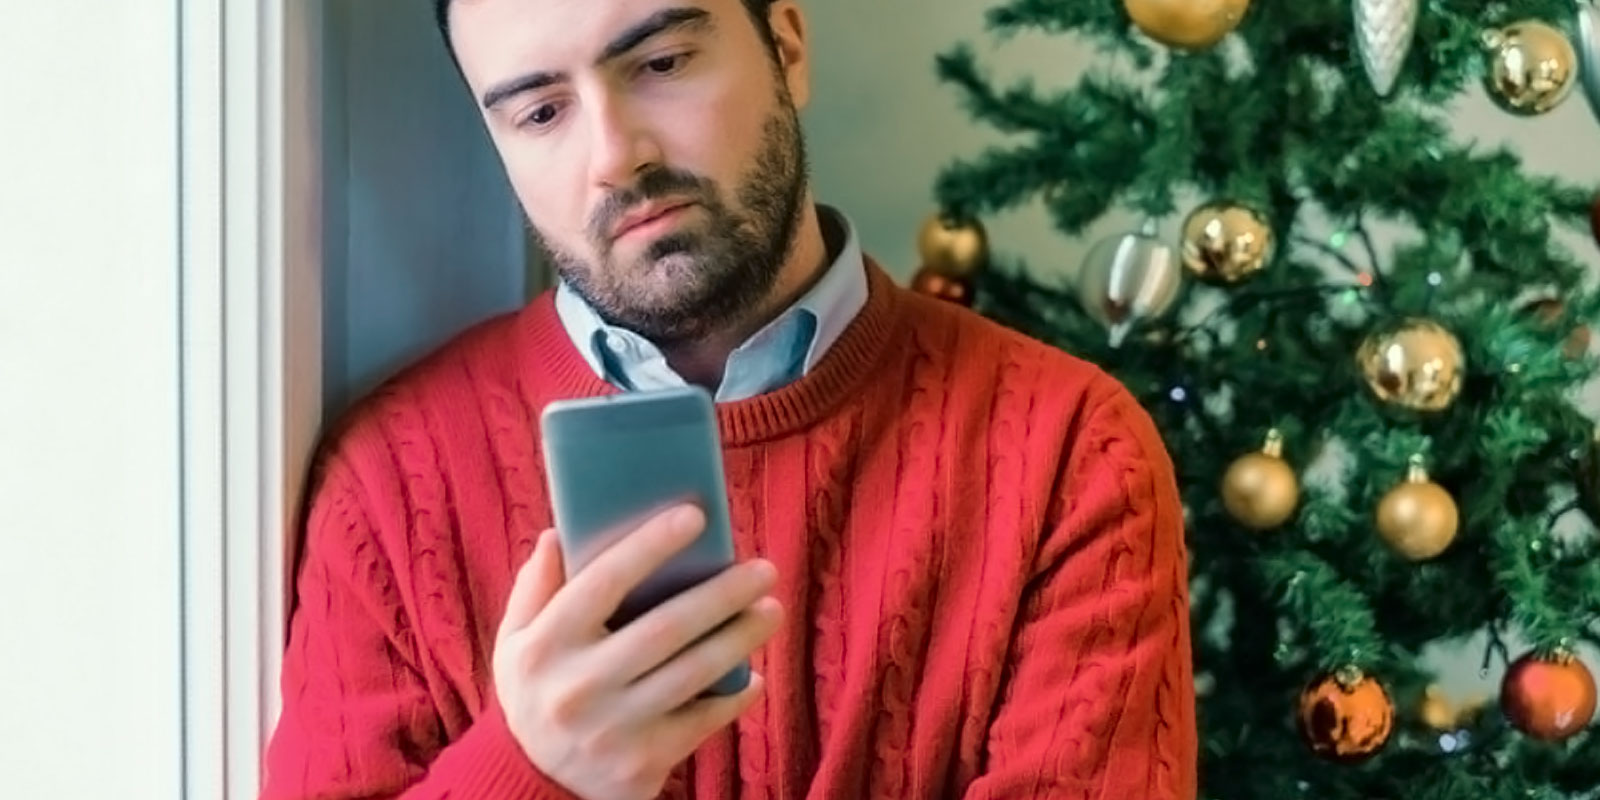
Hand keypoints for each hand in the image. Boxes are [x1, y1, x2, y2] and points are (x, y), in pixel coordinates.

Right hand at [493, 504, 783, 799]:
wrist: (537, 787)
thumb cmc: (537, 693)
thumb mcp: (514, 643)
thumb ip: (535, 589)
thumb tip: (557, 533)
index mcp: (545, 644)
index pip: (603, 582)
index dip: (650, 546)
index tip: (695, 515)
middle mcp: (578, 686)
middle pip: (665, 628)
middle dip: (722, 594)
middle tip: (763, 569)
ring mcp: (613, 727)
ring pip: (692, 673)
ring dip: (739, 638)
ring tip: (770, 611)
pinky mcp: (643, 761)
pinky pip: (702, 720)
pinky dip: (733, 696)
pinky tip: (753, 675)